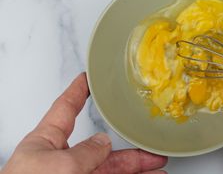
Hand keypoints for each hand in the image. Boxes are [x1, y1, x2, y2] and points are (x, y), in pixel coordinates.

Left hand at [1, 73, 166, 173]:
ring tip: (157, 164)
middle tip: (147, 143)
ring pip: (111, 169)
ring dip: (136, 167)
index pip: (65, 108)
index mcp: (45, 143)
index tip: (87, 79)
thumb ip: (85, 152)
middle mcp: (61, 162)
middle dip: (127, 144)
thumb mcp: (57, 166)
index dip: (78, 91)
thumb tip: (103, 141)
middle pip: (100, 147)